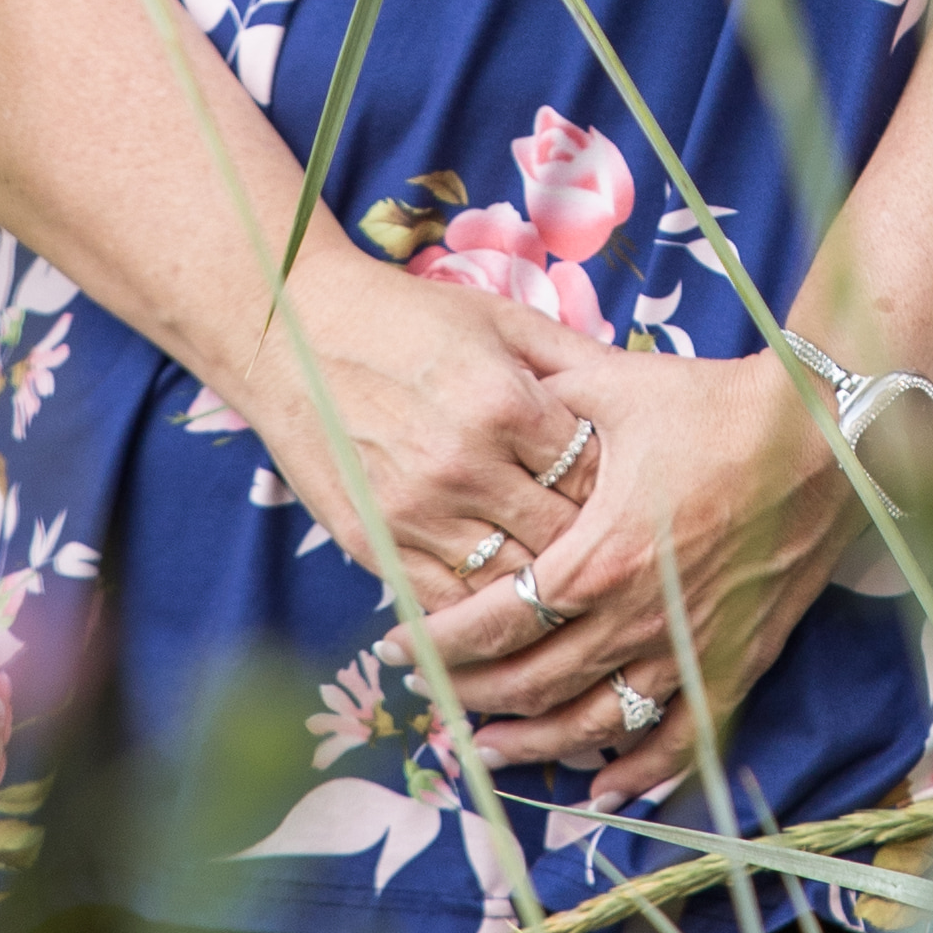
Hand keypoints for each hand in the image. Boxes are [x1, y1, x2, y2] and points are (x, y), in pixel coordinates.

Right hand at [230, 238, 606, 597]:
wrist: (292, 334)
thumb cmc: (405, 319)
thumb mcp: (499, 320)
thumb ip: (572, 358)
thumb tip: (640, 391)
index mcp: (507, 404)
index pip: (592, 476)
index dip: (616, 490)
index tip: (624, 496)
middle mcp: (465, 464)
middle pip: (559, 538)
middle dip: (587, 546)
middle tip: (602, 550)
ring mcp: (415, 511)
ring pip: (507, 583)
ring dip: (536, 588)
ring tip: (559, 585)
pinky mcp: (373, 542)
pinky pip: (443, 603)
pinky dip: (475, 612)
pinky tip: (497, 611)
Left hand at [413, 337, 853, 808]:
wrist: (827, 434)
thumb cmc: (720, 407)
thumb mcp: (618, 388)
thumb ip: (547, 392)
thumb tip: (493, 379)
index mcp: (597, 556)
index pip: (495, 621)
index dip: (437, 643)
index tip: (397, 649)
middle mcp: (636, 616)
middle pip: (533, 682)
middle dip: (473, 699)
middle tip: (434, 703)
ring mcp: (688, 646)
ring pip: (596, 722)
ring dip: (536, 743)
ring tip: (491, 750)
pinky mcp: (736, 659)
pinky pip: (682, 735)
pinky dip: (641, 771)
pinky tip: (604, 787)